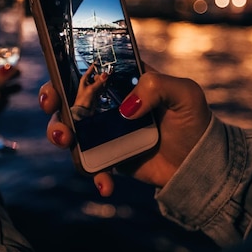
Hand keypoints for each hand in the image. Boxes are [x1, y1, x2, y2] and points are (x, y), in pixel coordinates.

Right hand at [39, 66, 211, 195]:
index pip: (88, 68)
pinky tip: (107, 183)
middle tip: (53, 107)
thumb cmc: (194, 121)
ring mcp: (105, 131)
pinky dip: (94, 174)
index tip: (56, 80)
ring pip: (71, 129)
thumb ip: (156, 87)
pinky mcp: (108, 156)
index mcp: (123, 81)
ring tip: (69, 142)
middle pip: (69, 97)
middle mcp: (108, 103)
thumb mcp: (185, 94)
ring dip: (61, 135)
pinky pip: (90, 163)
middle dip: (52, 102)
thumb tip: (125, 108)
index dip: (64, 69)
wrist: (199, 164)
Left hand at [73, 63, 109, 109]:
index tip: (102, 61)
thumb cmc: (82, 100)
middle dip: (103, 75)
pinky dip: (106, 85)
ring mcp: (94, 88)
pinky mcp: (97, 93)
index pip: (91, 69)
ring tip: (110, 77)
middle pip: (98, 75)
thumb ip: (99, 82)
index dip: (97, 65)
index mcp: (85, 79)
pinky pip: (103, 87)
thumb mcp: (91, 89)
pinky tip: (109, 83)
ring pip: (102, 81)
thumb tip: (105, 75)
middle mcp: (89, 83)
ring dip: (106, 80)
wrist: (84, 111)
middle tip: (108, 73)